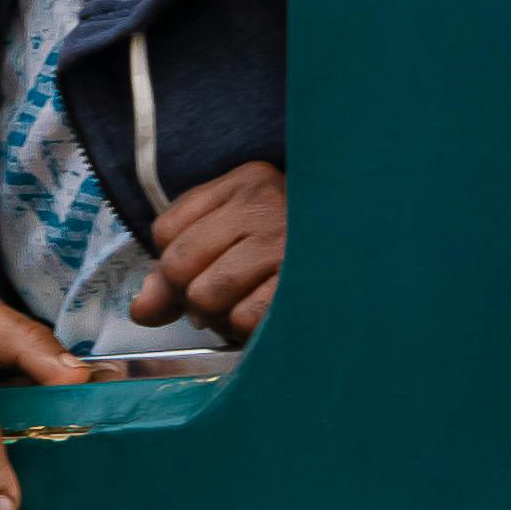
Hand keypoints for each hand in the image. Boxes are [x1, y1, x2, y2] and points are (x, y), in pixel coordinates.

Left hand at [134, 160, 287, 342]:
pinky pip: (244, 318)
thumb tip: (142, 311)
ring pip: (206, 295)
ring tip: (241, 304)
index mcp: (244, 182)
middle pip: (179, 265)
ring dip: (216, 314)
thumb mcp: (233, 236)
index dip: (174, 263)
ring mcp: (286, 242)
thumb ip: (176, 272)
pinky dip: (245, 327)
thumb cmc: (290, 247)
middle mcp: (264, 204)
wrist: (368, 243)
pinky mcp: (302, 283)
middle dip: (190, 293)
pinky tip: (263, 313)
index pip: (166, 231)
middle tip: (219, 294)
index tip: (202, 267)